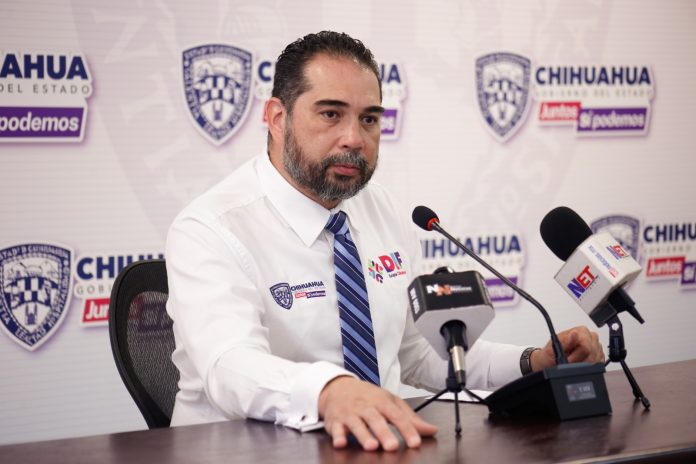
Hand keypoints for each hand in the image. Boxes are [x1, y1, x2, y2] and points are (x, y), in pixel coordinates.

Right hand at [318, 376, 436, 450]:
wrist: (337, 387)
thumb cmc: (367, 396)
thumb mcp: (389, 402)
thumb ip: (410, 418)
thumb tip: (431, 431)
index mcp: (381, 402)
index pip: (396, 415)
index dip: (406, 429)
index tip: (415, 442)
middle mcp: (365, 407)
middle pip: (375, 419)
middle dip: (383, 433)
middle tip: (392, 446)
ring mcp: (349, 414)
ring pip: (356, 424)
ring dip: (363, 435)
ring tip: (371, 446)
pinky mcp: (335, 421)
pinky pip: (335, 429)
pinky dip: (337, 436)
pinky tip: (340, 443)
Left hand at [531, 325, 604, 370]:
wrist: (549, 363)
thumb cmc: (550, 355)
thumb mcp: (552, 349)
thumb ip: (564, 342)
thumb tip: (574, 333)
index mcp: (580, 331)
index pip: (587, 346)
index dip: (577, 356)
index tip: (568, 359)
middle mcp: (590, 336)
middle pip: (593, 354)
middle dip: (580, 361)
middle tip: (569, 362)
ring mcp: (596, 346)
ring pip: (596, 360)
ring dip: (584, 365)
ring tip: (573, 362)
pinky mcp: (599, 355)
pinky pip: (599, 363)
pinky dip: (589, 367)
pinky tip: (580, 364)